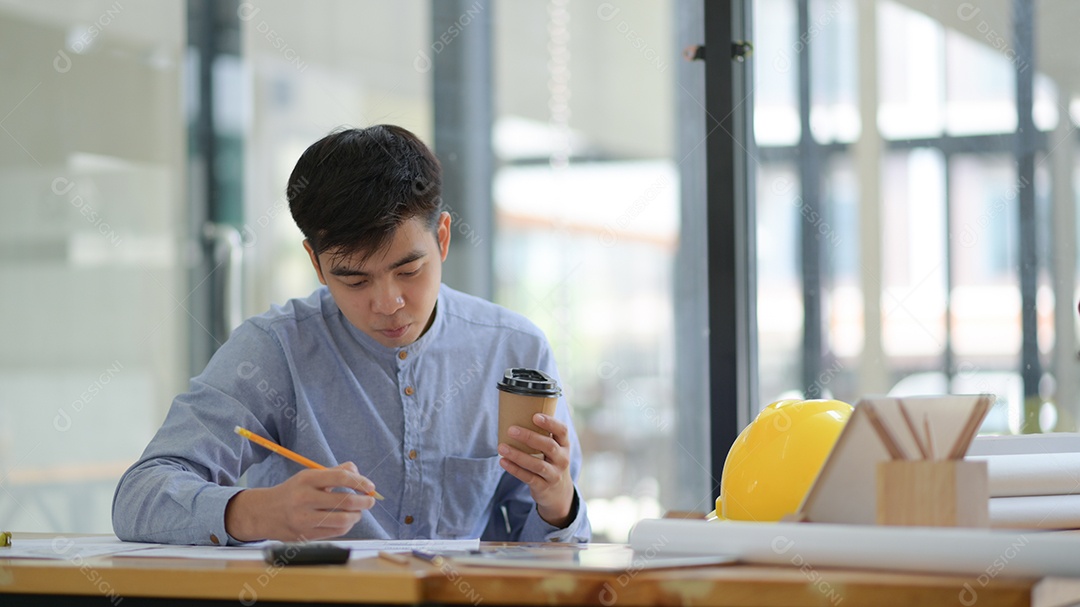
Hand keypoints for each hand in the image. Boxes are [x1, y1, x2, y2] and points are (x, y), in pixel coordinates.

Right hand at [225, 462, 376, 541]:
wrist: (265, 513)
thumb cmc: (293, 492)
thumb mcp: (309, 476)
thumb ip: (334, 472)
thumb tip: (357, 471)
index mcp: (307, 479)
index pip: (341, 477)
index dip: (360, 482)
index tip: (370, 486)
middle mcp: (304, 498)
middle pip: (345, 500)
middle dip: (364, 501)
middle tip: (370, 500)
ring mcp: (304, 519)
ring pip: (343, 519)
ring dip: (357, 515)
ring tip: (358, 511)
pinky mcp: (305, 534)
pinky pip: (336, 531)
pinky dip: (347, 525)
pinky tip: (347, 520)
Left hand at [498, 413, 575, 527]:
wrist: (558, 492)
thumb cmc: (550, 462)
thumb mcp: (554, 448)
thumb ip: (542, 435)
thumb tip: (517, 412)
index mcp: (564, 445)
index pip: (562, 431)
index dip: (550, 423)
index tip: (535, 416)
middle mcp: (562, 459)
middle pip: (548, 446)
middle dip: (529, 437)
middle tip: (511, 430)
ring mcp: (554, 474)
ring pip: (537, 464)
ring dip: (518, 455)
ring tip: (502, 447)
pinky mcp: (544, 487)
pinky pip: (529, 478)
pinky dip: (515, 470)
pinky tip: (503, 462)